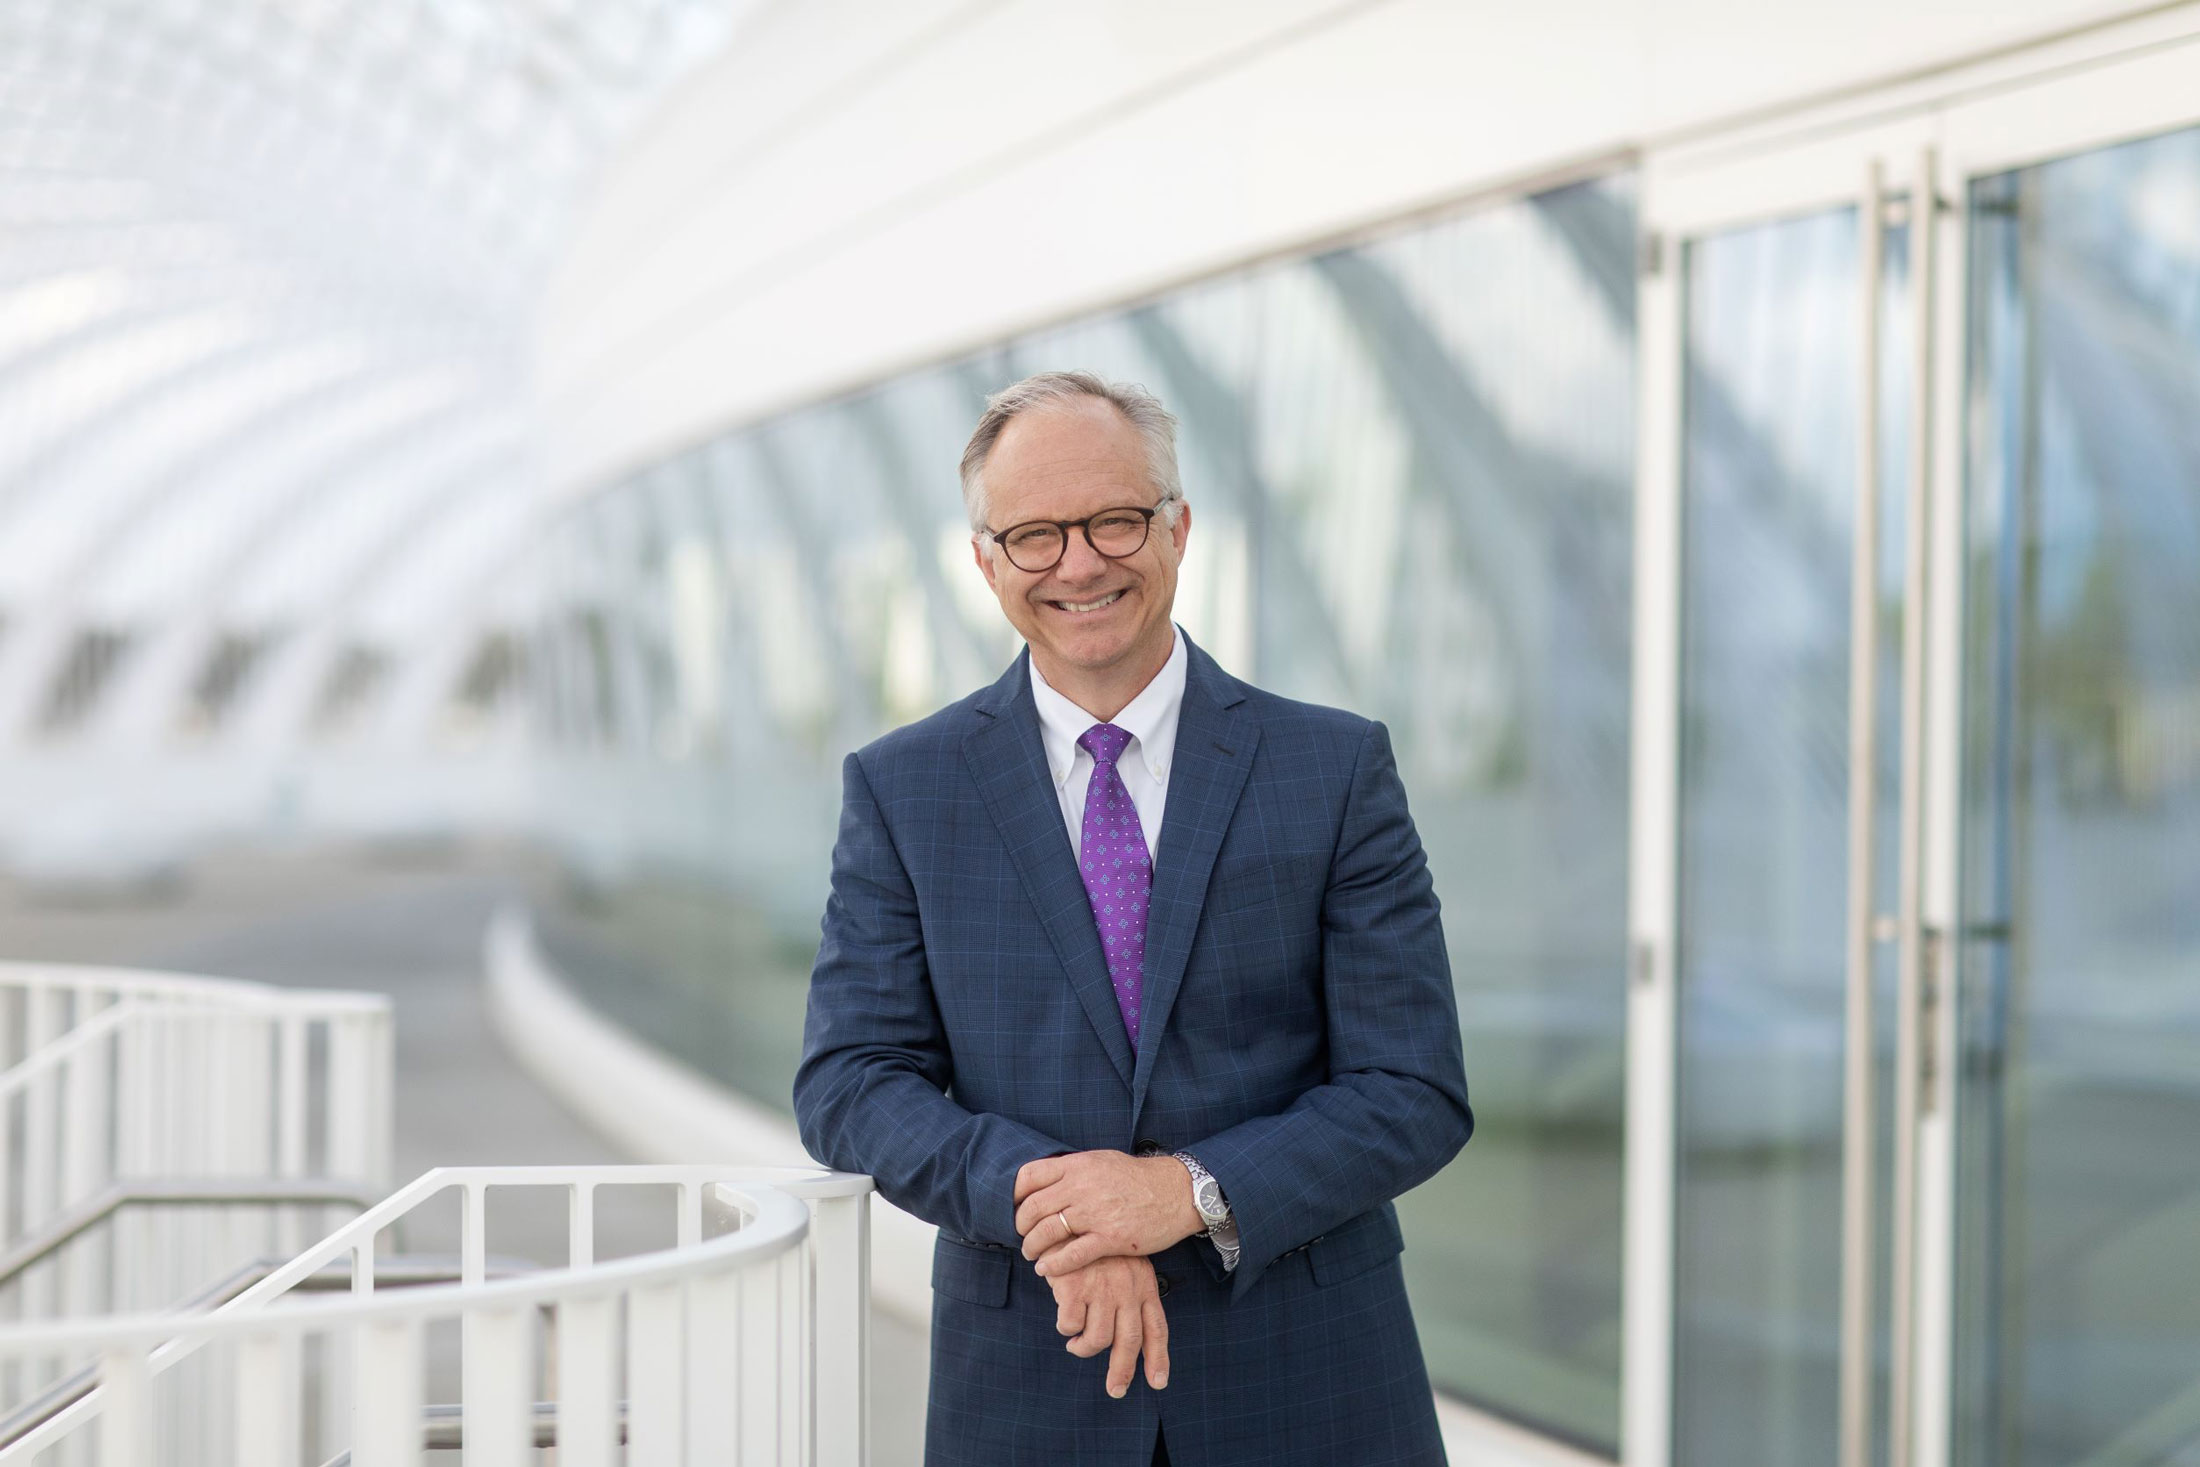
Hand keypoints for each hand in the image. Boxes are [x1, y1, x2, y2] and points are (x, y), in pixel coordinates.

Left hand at [1014, 1151, 1202, 1275]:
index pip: (1029, 1176)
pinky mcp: (1110, 1238)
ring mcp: (1096, 1213)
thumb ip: (1073, 1169)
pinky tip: (1046, 1269)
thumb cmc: (1137, 1177)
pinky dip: (1052, 1265)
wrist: (1176, 1192)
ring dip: (1032, 1247)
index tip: (1014, 1207)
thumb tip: (1045, 1178)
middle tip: (1022, 1235)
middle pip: (1032, 1208)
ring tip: (1032, 1254)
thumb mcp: (1101, 1160)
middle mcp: (1082, 1187)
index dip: (1015, 1194)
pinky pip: (1071, 1255)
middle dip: (1020, 1226)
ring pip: (1046, 1232)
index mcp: (1078, 1165)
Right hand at [1043, 1254, 1169, 1397]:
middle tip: (1115, 1390)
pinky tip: (1063, 1319)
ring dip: (1084, 1348)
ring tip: (1075, 1345)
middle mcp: (1126, 1289)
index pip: (1156, 1327)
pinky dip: (1065, 1328)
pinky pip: (1070, 1325)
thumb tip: (1131, 1338)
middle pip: (1129, 1341)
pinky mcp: (1075, 1287)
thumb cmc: (1097, 1245)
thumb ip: (1131, 1294)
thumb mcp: (1125, 1263)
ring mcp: (1101, 1288)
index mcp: (1144, 1284)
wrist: (1069, 1215)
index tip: (1157, 1382)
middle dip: (1122, 1371)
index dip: (1158, 1357)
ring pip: (1097, 1339)